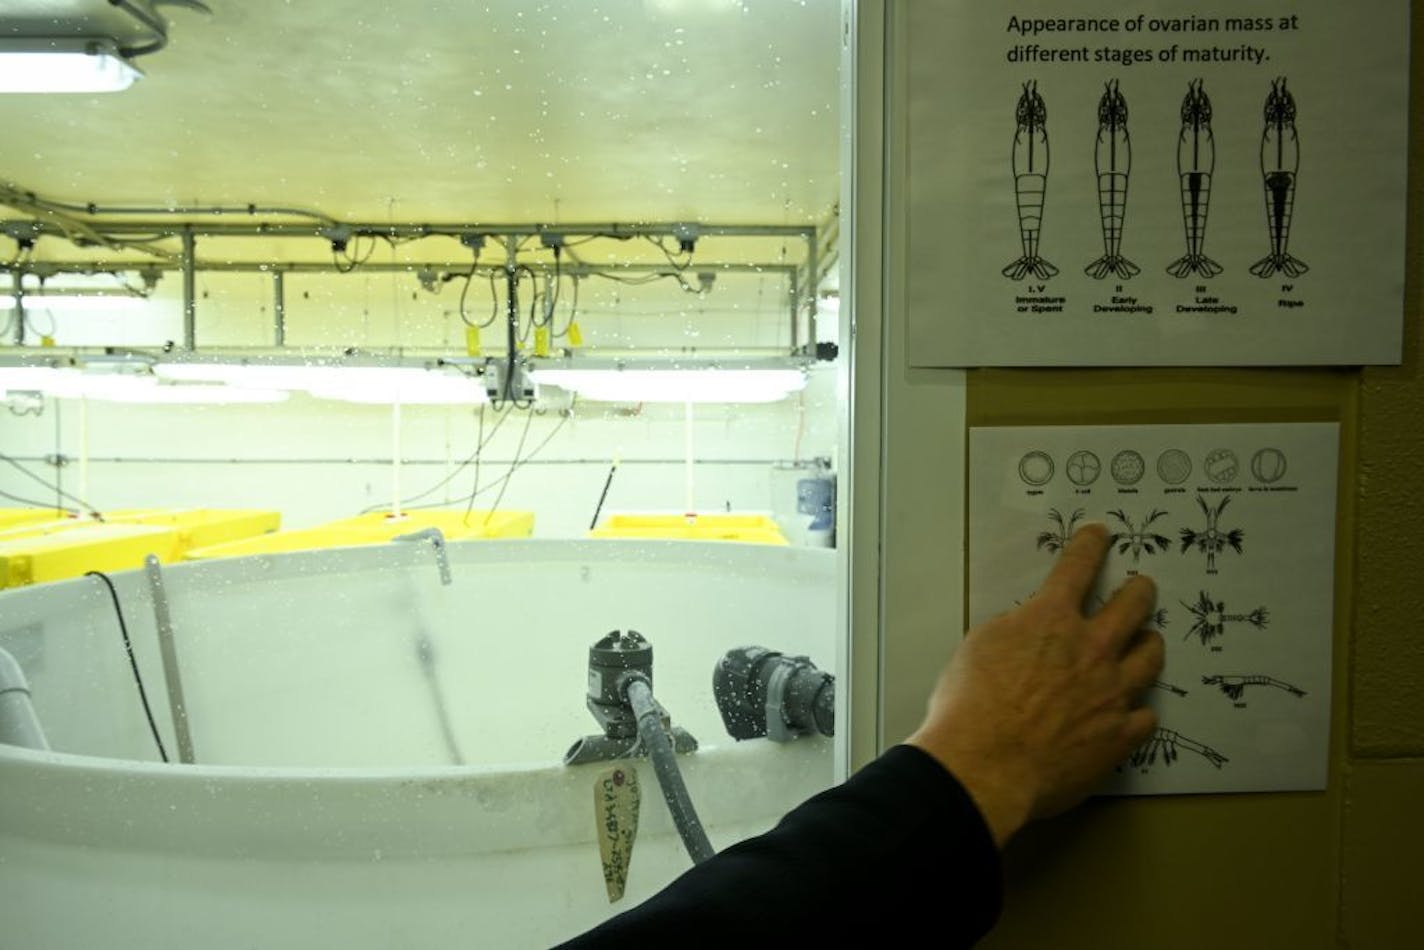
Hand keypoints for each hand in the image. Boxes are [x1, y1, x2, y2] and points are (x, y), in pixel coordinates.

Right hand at [906, 522, 1163, 847]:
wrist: (984, 765)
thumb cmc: (969, 706)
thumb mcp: (980, 646)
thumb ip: (1014, 630)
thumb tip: (1029, 629)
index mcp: (1050, 620)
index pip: (1077, 567)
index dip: (1091, 545)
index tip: (1099, 535)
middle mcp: (1090, 648)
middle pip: (1133, 604)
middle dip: (1140, 589)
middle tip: (1141, 586)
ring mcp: (1112, 692)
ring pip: (1151, 655)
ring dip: (1149, 643)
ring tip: (1148, 641)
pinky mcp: (1120, 735)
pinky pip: (1146, 715)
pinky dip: (1138, 709)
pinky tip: (1134, 710)